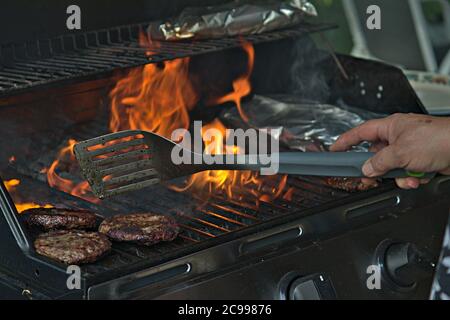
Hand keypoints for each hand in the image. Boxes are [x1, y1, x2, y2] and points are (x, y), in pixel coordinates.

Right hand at [330, 113, 449, 188]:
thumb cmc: (439, 139)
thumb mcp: (401, 152)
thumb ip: (379, 162)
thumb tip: (367, 169)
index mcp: (391, 126)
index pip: (360, 132)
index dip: (345, 141)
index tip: (335, 150)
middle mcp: (399, 136)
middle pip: (376, 154)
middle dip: (378, 168)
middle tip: (370, 177)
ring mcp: (411, 148)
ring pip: (392, 167)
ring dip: (398, 176)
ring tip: (408, 176)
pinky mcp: (421, 160)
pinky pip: (406, 172)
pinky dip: (411, 177)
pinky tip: (419, 177)